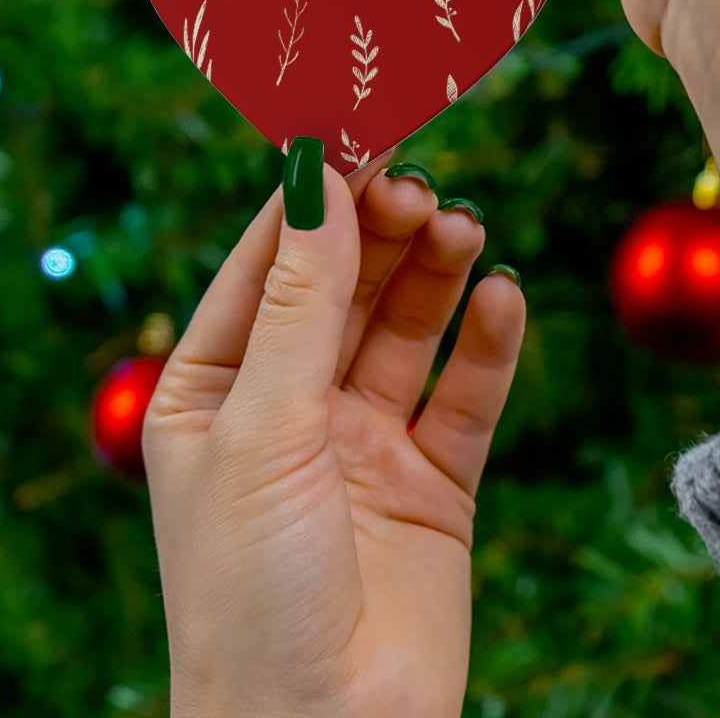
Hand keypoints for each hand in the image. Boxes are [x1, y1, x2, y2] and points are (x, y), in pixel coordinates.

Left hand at [143, 149, 525, 717]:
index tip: (361, 128)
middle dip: (382, 231)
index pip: (268, 266)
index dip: (314, 197)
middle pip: (346, 287)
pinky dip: (488, 344)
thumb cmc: (251, 591)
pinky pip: (467, 395)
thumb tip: (317, 177)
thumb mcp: (263, 427)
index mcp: (216, 392)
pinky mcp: (435, 481)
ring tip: (464, 229)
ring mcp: (365, 443)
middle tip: (421, 186)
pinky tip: (503, 298)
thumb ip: (301, 302)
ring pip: (408, 330)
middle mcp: (291, 409)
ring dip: (437, 274)